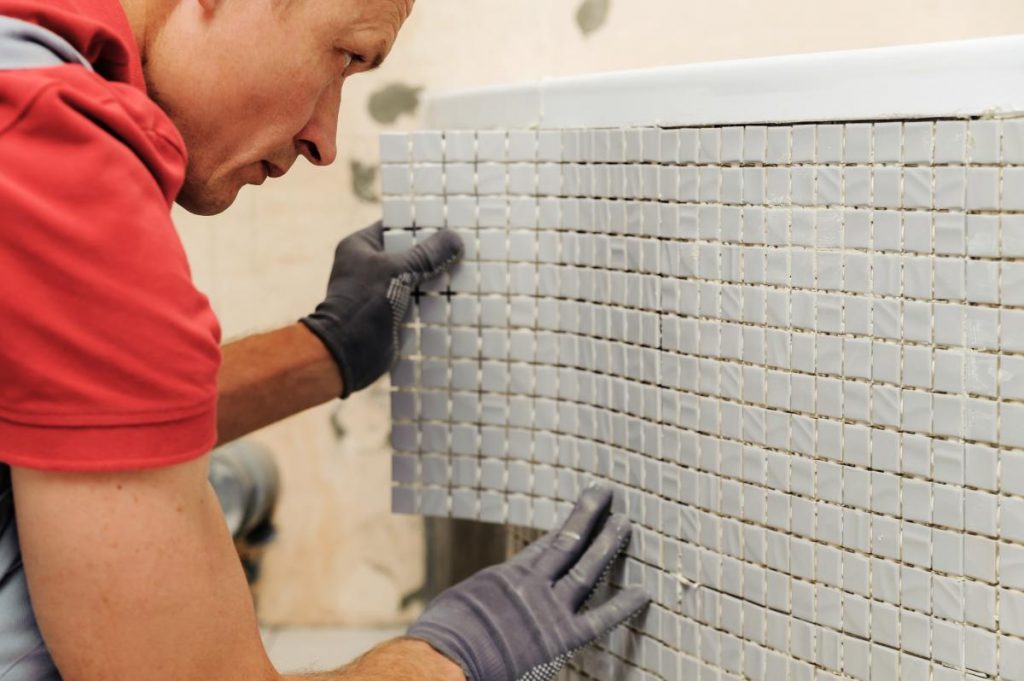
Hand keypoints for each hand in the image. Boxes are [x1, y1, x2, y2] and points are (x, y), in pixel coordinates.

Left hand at [301, 222, 462, 396]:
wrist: (350, 352)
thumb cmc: (366, 301)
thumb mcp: (398, 270)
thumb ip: (427, 255)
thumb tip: (455, 239)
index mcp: (360, 247)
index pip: (394, 227)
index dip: (420, 223)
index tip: (449, 222)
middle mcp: (369, 266)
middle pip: (409, 254)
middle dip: (435, 254)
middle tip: (465, 247)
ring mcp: (381, 291)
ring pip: (417, 279)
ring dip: (438, 279)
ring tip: (469, 271)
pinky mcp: (392, 314)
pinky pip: (418, 302)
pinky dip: (435, 301)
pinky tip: (460, 297)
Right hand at [407, 486, 649, 680]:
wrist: (448, 657)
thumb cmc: (444, 636)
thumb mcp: (461, 604)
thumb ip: (486, 598)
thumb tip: (486, 601)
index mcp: (506, 576)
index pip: (543, 546)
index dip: (564, 528)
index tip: (580, 513)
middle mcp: (532, 584)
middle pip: (566, 542)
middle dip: (587, 516)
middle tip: (605, 495)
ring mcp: (549, 608)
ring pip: (586, 568)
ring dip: (607, 543)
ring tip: (624, 523)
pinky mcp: (561, 637)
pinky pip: (599, 619)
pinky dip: (622, 606)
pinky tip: (643, 593)